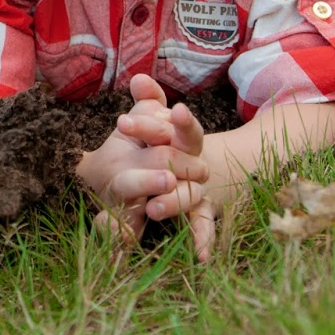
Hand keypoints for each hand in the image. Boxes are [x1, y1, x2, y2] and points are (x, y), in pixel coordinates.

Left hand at [116, 76, 216, 260]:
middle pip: (181, 158)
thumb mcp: (161, 120)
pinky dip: (203, 240)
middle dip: (161, 160)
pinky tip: (200, 256)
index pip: (170, 126)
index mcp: (183, 137)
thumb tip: (138, 78)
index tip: (123, 120)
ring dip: (173, 201)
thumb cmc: (175, 143)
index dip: (149, 122)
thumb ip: (151, 100)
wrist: (211, 169)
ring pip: (190, 194)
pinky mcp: (201, 211)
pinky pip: (204, 226)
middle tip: (141, 165)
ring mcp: (200, 187)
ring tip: (153, 209)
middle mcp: (195, 161)